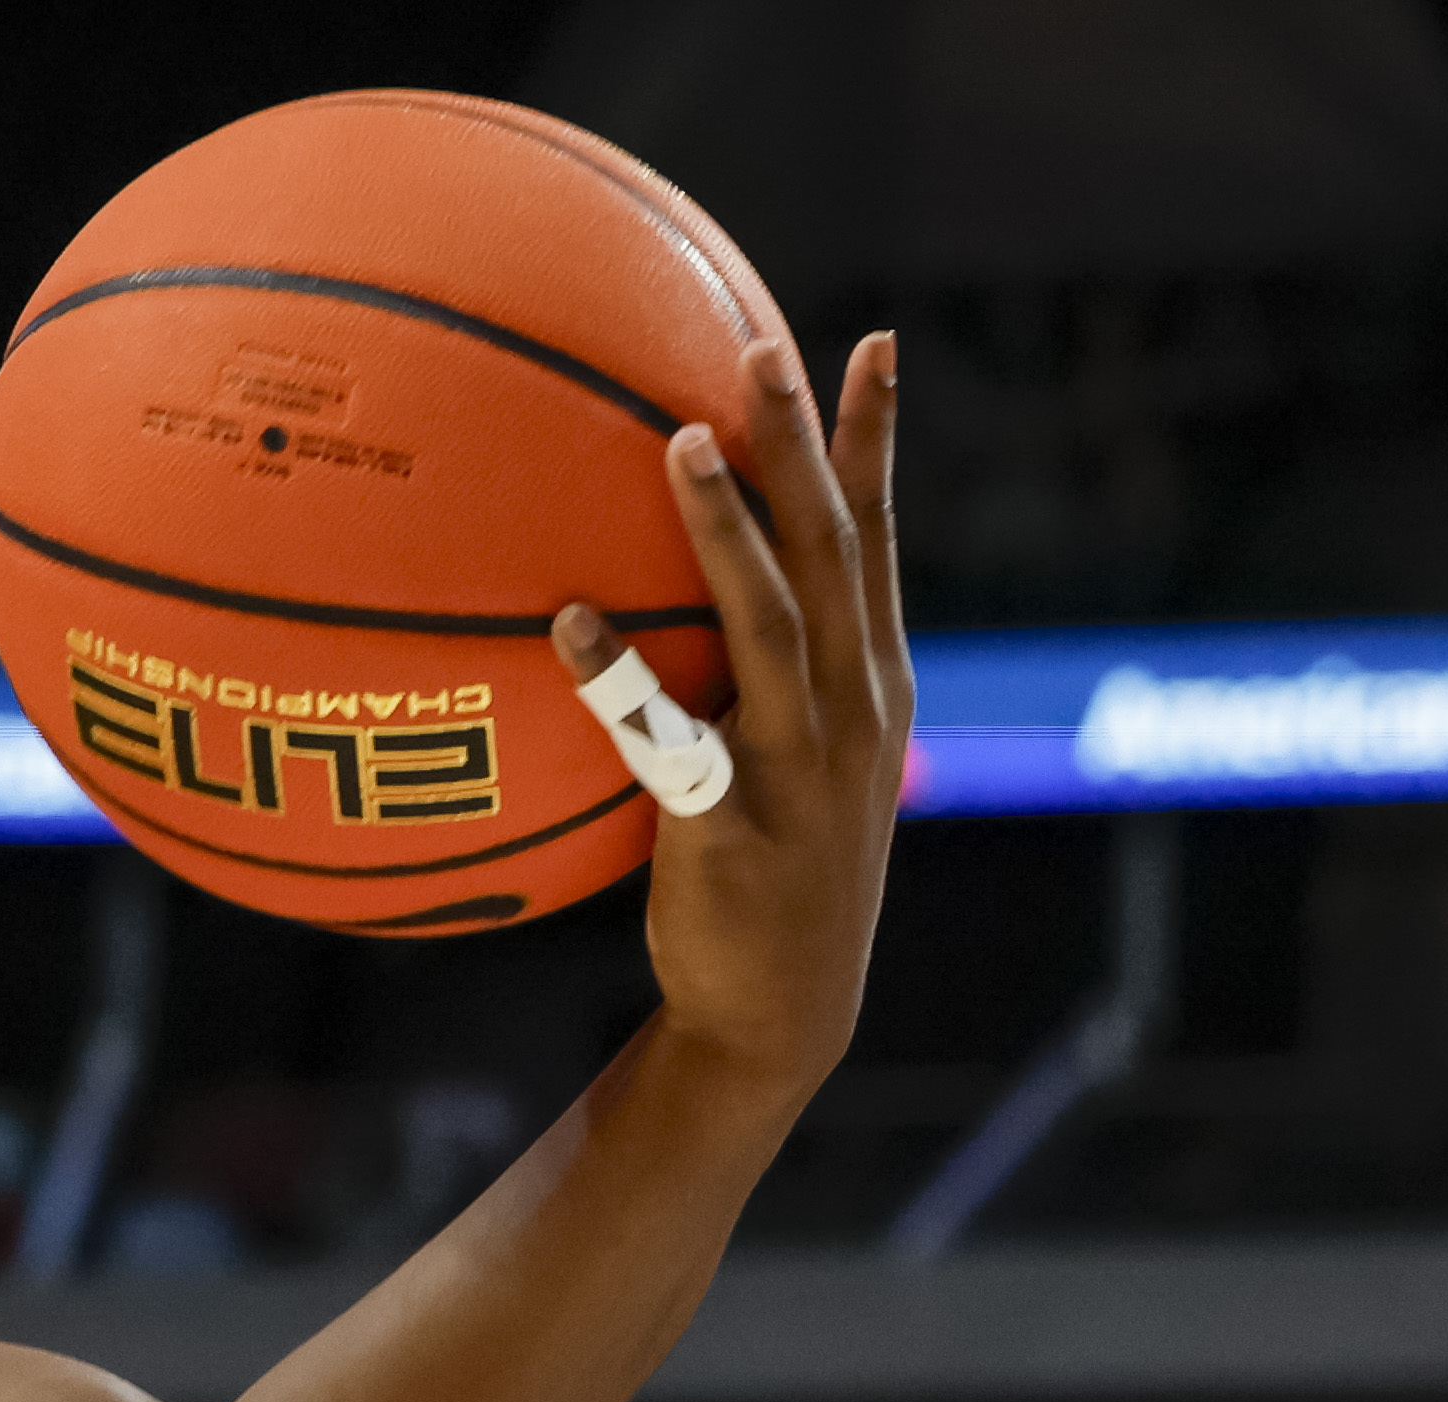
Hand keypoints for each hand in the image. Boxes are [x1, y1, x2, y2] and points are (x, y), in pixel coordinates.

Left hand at [591, 329, 905, 1108]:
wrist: (784, 1013)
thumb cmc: (772, 873)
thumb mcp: (799, 760)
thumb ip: (770, 673)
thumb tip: (700, 584)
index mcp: (874, 680)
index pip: (877, 537)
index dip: (876, 439)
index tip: (872, 342)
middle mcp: (854, 707)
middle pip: (833, 549)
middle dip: (804, 443)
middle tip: (761, 345)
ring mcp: (801, 766)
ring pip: (771, 619)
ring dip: (725, 527)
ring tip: (677, 439)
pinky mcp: (733, 827)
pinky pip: (670, 740)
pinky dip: (622, 681)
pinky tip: (570, 624)